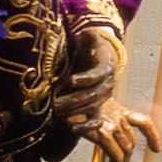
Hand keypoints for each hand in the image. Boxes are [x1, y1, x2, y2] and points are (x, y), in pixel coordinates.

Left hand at [49, 19, 125, 137]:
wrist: (97, 60)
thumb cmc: (90, 48)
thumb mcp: (90, 38)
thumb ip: (90, 35)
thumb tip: (89, 33)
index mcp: (106, 67)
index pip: (97, 74)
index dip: (85, 78)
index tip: (71, 81)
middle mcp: (107, 84)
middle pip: (92, 94)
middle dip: (73, 100)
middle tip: (55, 103)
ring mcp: (103, 97)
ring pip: (91, 107)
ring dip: (73, 111)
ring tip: (56, 112)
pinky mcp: (97, 107)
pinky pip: (95, 120)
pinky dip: (86, 127)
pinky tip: (72, 129)